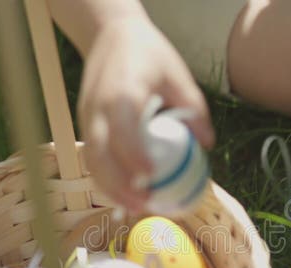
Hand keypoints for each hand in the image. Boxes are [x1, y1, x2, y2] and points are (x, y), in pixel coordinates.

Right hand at [78, 17, 214, 211]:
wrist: (110, 37)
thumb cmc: (149, 55)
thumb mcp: (179, 75)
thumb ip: (194, 109)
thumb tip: (206, 144)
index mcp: (122, 91)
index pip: (123, 128)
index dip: (133, 154)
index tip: (151, 176)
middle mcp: (98, 107)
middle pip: (99, 152)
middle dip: (119, 183)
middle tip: (145, 205)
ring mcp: (87, 118)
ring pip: (92, 161)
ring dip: (111, 188)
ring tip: (137, 208)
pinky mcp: (85, 126)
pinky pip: (92, 158)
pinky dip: (106, 180)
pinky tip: (127, 196)